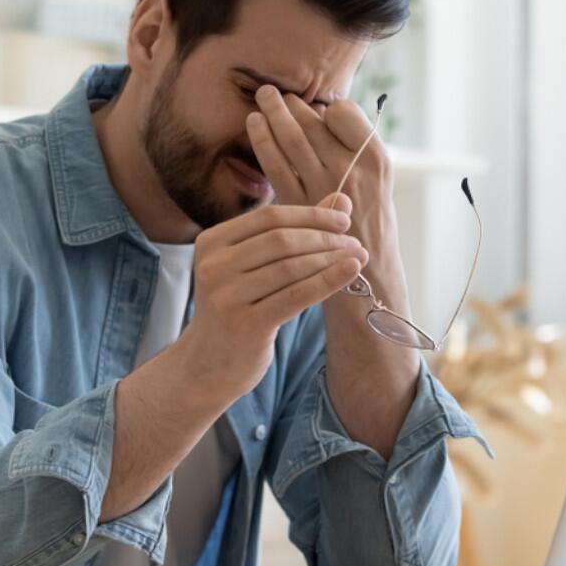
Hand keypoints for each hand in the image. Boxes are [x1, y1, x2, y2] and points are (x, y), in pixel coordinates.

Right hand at [172, 194, 368, 400]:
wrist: (208, 364)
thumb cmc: (238, 308)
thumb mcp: (256, 267)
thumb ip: (293, 232)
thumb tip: (341, 200)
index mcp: (211, 242)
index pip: (269, 217)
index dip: (310, 215)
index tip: (343, 220)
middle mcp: (213, 266)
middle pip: (281, 240)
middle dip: (324, 237)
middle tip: (354, 241)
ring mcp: (226, 296)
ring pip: (291, 267)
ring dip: (331, 258)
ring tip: (357, 257)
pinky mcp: (245, 324)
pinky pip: (296, 295)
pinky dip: (328, 280)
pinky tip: (351, 271)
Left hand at [246, 86, 393, 250]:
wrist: (368, 275)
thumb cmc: (371, 223)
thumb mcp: (379, 182)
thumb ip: (355, 150)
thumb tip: (322, 113)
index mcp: (376, 159)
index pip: (343, 113)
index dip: (326, 107)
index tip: (316, 109)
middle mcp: (352, 170)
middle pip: (314, 123)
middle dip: (291, 103)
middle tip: (273, 92)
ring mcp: (324, 187)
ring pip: (292, 138)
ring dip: (273, 113)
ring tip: (262, 97)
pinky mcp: (299, 205)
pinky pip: (276, 165)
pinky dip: (262, 140)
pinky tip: (254, 125)